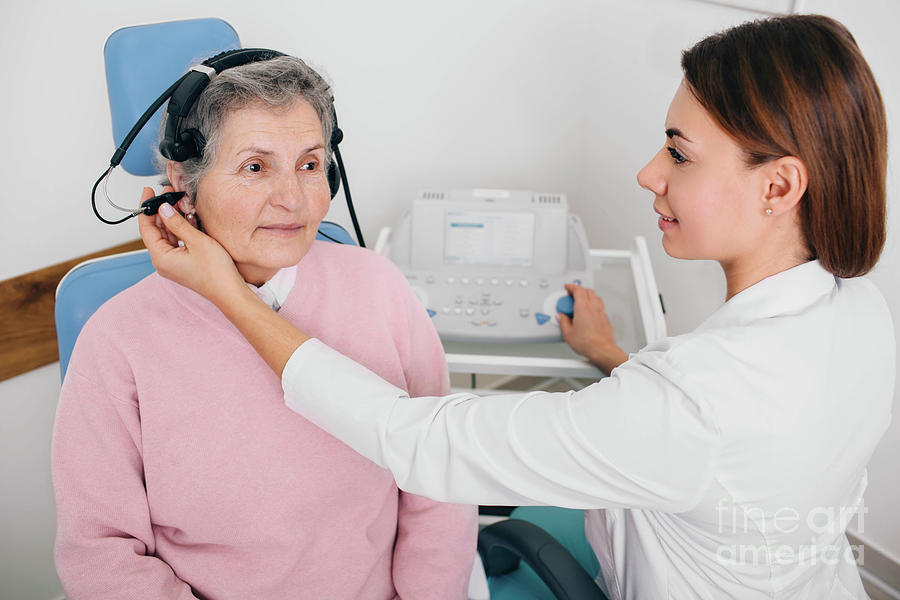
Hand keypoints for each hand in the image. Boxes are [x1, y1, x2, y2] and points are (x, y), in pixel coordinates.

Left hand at [137, 186, 245, 306]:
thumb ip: (177, 223)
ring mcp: (173, 263)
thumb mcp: (196, 241)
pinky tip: (188, 218)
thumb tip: (164, 209)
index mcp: (161, 258)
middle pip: (156, 231)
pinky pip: (177, 242)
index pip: (146, 228)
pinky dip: (181, 230)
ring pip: (167, 235)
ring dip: (173, 220)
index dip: (146, 208)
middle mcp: (163, 262)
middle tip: (167, 194)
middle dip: (162, 212)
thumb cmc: (216, 273)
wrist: (230, 291)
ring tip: (180, 203)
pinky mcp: (183, 263)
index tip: (148, 193)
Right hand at [558, 283, 627, 373]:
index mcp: (583, 307)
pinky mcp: (605, 318)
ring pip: (595, 296)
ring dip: (587, 295)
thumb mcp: (568, 334)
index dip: (571, 286)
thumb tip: (561, 317)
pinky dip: (593, 304)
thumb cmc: (588, 343)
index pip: (578, 289)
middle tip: (572, 294)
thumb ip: (563, 322)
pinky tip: (589, 311)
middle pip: (587, 290)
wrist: (602, 350)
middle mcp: (593, 307)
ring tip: (581, 301)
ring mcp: (601, 312)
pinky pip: (600, 306)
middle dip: (579, 290)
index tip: (567, 287)